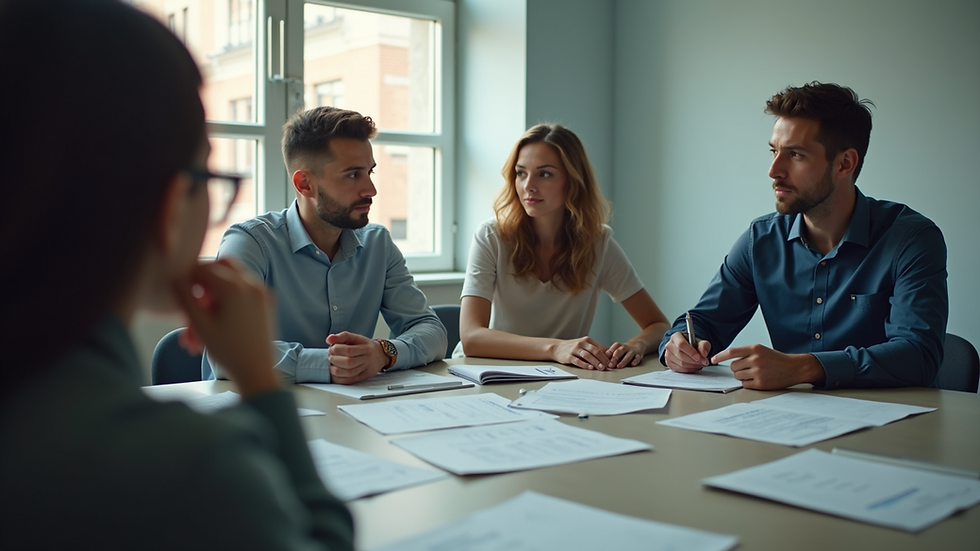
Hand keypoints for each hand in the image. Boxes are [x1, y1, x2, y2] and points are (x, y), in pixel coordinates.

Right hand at [173, 258, 279, 396]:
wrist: (257, 371)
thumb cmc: (227, 352)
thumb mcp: (200, 325)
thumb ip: (185, 298)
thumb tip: (175, 279)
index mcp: (235, 287)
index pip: (204, 268)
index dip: (188, 275)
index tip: (178, 287)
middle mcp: (252, 284)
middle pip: (222, 265)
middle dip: (204, 277)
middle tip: (191, 295)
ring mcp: (262, 292)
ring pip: (233, 277)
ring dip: (215, 290)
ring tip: (200, 317)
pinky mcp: (266, 301)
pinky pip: (244, 289)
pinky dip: (228, 297)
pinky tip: (215, 317)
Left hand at [325, 332, 386, 384]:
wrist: (380, 355)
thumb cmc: (365, 346)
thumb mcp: (356, 338)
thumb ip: (342, 336)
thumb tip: (328, 339)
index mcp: (366, 347)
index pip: (349, 350)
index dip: (336, 350)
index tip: (331, 348)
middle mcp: (367, 359)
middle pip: (349, 362)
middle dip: (335, 360)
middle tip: (330, 357)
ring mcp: (366, 369)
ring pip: (349, 373)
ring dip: (336, 370)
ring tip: (332, 365)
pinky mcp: (364, 377)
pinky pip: (350, 381)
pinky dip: (339, 379)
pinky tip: (334, 374)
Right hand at [552, 337, 613, 369]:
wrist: (557, 348)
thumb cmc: (573, 348)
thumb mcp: (584, 345)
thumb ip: (595, 349)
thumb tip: (608, 356)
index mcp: (587, 340)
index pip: (600, 348)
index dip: (607, 355)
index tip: (612, 362)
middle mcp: (581, 343)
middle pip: (595, 351)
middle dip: (603, 359)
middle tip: (608, 366)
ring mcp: (575, 349)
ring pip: (587, 355)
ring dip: (595, 362)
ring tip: (601, 368)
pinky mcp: (569, 356)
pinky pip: (578, 360)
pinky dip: (584, 364)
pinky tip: (590, 368)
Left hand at [606, 341, 643, 367]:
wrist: (637, 344)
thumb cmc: (624, 350)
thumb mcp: (617, 350)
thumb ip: (610, 356)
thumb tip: (601, 363)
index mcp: (618, 346)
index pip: (612, 349)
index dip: (608, 355)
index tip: (603, 360)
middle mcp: (625, 347)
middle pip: (619, 351)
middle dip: (614, 358)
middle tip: (610, 364)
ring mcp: (632, 351)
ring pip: (628, 355)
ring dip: (623, 361)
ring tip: (619, 366)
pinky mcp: (639, 355)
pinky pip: (637, 358)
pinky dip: (635, 361)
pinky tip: (632, 364)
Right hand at [663, 331, 710, 372]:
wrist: (686, 349)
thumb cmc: (692, 344)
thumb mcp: (700, 342)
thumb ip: (703, 346)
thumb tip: (704, 354)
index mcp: (676, 336)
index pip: (681, 344)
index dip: (690, 352)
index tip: (699, 357)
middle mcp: (669, 345)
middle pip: (681, 355)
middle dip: (694, 361)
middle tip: (702, 362)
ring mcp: (668, 355)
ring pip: (681, 364)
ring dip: (693, 366)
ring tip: (699, 363)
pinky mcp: (669, 364)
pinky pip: (680, 369)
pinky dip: (689, 370)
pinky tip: (694, 366)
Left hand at [711, 344, 824, 389]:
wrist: (794, 368)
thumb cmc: (776, 359)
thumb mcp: (761, 350)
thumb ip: (745, 353)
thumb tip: (727, 359)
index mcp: (755, 349)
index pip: (731, 352)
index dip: (720, 356)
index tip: (713, 359)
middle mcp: (756, 360)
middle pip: (733, 366)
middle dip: (737, 368)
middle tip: (747, 368)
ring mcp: (758, 372)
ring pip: (737, 376)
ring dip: (742, 376)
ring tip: (754, 373)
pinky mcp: (761, 383)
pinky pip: (744, 384)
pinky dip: (747, 383)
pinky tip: (757, 379)